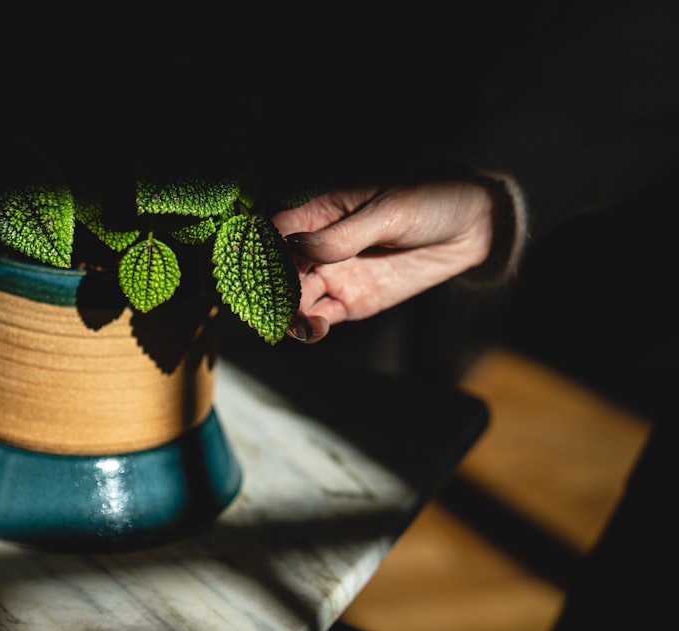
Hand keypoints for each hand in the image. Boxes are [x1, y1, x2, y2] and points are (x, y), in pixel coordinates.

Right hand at [274, 180, 495, 342]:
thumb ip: (345, 234)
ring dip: (287, 313)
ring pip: (293, 300)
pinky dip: (310, 328)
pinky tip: (313, 330)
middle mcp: (316, 247)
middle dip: (271, 289)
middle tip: (274, 303)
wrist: (472, 226)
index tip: (258, 268)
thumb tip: (299, 247)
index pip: (276, 232)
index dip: (262, 251)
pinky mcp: (349, 302)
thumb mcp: (389, 212)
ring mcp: (332, 276)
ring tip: (298, 321)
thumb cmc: (429, 201)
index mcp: (318, 212)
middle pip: (278, 271)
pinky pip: (319, 319)